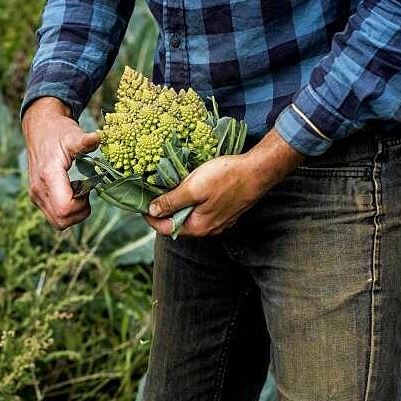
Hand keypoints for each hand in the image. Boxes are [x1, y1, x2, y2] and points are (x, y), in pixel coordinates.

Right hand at [23, 97, 99, 228]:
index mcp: (48, 176)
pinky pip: (54, 216)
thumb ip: (84, 141)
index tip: (87, 188)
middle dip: (80, 211)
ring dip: (73, 212)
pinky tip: (70, 191)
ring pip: (58, 222)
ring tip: (78, 190)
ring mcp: (36, 195)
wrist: (39, 129)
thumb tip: (97, 138)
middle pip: (62, 220)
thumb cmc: (58, 131)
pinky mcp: (36, 198)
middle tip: (85, 191)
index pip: (65, 209)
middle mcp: (39, 190)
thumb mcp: (72, 134)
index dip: (81, 205)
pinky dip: (66, 210)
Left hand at [145, 128, 304, 236]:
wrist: (259, 170)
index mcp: (198, 227)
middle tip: (153, 194)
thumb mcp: (193, 188)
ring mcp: (219, 222)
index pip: (164, 228)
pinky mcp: (226, 212)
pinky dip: (192, 203)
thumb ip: (171, 201)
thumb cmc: (226, 178)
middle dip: (163, 211)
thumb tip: (152, 210)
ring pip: (190, 217)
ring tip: (169, 190)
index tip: (141, 203)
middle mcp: (208, 229)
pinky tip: (190, 189)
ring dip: (178, 206)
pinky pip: (202, 211)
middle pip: (176, 224)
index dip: (149, 216)